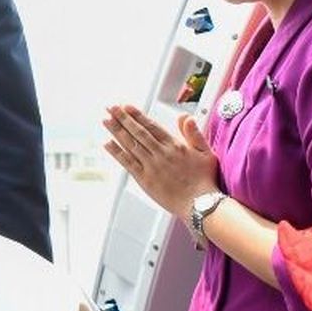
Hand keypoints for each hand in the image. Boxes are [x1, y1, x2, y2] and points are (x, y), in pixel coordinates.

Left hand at [102, 104, 217, 215]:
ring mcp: (151, 166)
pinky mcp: (144, 179)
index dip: (137, 115)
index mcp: (175, 146)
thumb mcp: (206, 153)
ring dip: (116, 131)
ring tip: (106, 120)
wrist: (199, 204)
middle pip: (138, 132)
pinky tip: (108, 144)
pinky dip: (117, 152)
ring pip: (130, 145)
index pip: (152, 126)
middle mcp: (160, 154)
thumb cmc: (204, 180)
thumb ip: (194, 134)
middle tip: (111, 108)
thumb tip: (186, 117)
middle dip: (122, 118)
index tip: (127, 107)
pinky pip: (127, 163)